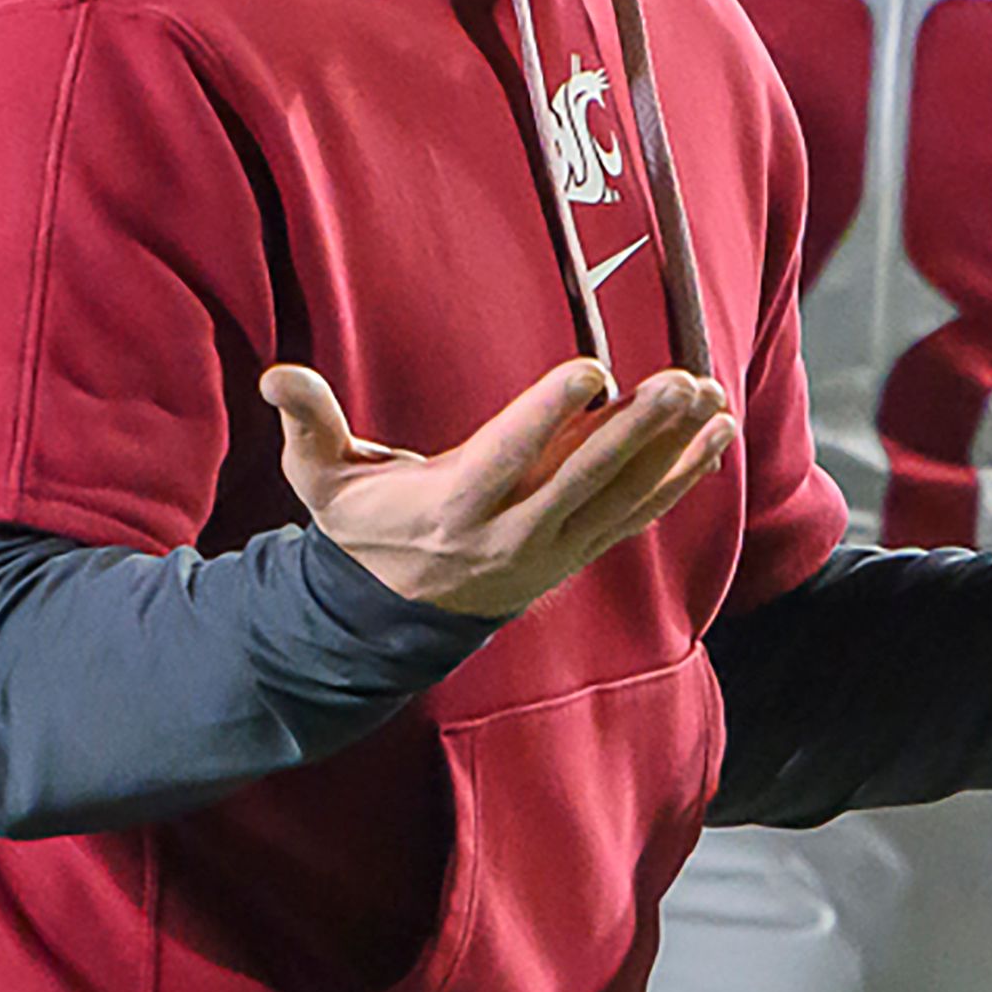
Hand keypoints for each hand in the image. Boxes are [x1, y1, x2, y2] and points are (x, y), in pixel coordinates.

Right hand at [262, 358, 734, 621]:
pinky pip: (636, 517)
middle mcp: (509, 533)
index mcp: (451, 507)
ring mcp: (551, 551)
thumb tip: (277, 376)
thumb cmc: (360, 532)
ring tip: (714, 400)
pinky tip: (713, 439)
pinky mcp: (575, 557)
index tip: (591, 370)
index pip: (509, 455)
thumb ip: (308, 423)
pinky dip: (678, 479)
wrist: (388, 621)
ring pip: (622, 497)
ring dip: (673, 449)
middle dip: (638, 429)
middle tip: (681, 381)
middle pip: (584, 477)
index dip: (550, 413)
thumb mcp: (321, 482)